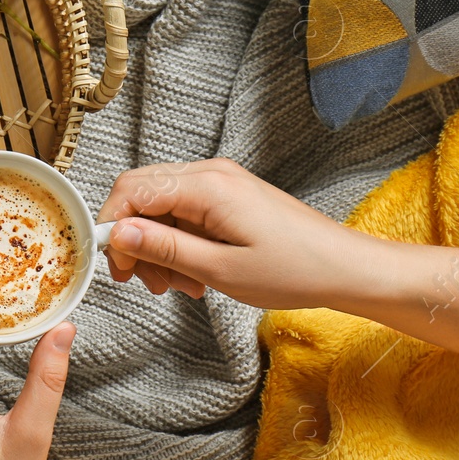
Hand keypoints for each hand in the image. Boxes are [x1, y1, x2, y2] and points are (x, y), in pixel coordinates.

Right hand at [97, 157, 377, 309]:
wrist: (345, 268)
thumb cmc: (294, 271)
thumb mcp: (220, 269)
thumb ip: (164, 248)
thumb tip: (117, 234)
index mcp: (207, 187)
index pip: (131, 190)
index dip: (112, 228)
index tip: (117, 266)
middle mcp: (211, 174)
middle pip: (140, 193)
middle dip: (131, 240)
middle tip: (142, 280)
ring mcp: (220, 183)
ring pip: (159, 206)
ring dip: (155, 246)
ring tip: (175, 285)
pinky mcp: (228, 196)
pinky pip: (183, 213)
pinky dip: (176, 243)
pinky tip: (192, 274)